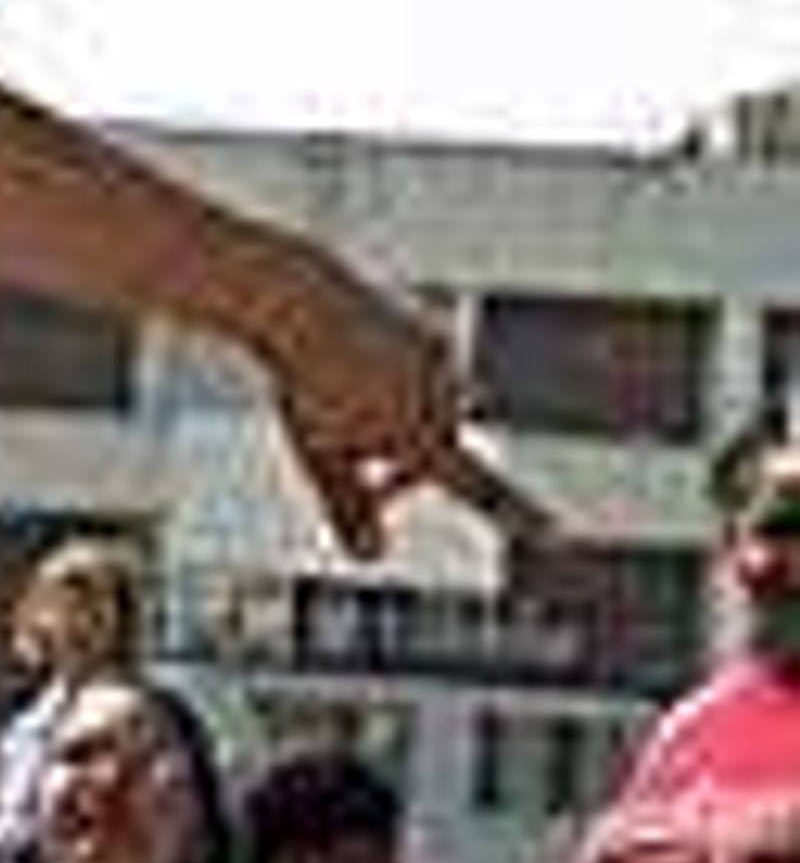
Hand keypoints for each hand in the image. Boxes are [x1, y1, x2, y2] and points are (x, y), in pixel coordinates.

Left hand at [235, 256, 546, 560]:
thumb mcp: (321, 459)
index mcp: (424, 439)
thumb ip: (349, 510)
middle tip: (350, 467)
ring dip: (399, 421)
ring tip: (340, 400)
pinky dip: (394, 379)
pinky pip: (423, 372)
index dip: (518, 516)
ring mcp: (448, 362)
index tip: (557, 535)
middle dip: (399, 468)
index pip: (480, 491)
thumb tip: (370, 556)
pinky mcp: (439, 332)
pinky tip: (353, 363)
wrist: (304, 306)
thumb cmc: (309, 386)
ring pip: (432, 411)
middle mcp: (449, 400)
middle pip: (440, 453)